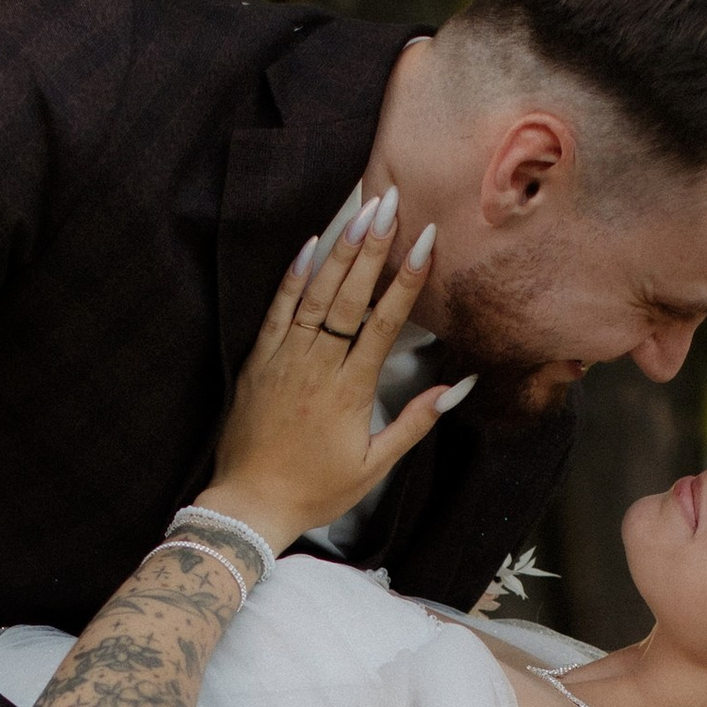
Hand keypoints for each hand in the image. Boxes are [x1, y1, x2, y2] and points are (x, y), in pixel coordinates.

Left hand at [202, 193, 470, 556]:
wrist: (249, 504)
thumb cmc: (315, 490)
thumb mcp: (374, 465)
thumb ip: (414, 422)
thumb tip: (457, 387)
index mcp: (351, 389)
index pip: (385, 322)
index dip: (407, 279)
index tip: (425, 242)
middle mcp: (318, 365)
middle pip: (350, 295)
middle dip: (373, 246)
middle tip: (391, 202)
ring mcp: (285, 358)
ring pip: (315, 294)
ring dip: (339, 250)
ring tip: (360, 211)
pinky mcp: (258, 361)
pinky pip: (276, 310)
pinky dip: (292, 276)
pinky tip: (309, 244)